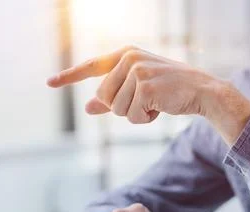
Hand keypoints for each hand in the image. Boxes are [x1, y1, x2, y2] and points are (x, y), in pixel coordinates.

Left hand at [47, 46, 249, 144]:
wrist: (200, 91)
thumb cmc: (168, 90)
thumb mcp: (137, 91)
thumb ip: (112, 98)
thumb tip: (88, 107)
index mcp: (124, 54)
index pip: (91, 66)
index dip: (69, 76)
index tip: (49, 83)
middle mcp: (128, 58)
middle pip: (103, 97)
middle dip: (123, 108)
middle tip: (146, 101)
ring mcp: (136, 70)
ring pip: (116, 109)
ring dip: (135, 114)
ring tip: (155, 103)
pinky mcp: (145, 85)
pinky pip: (132, 115)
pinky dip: (145, 119)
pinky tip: (160, 107)